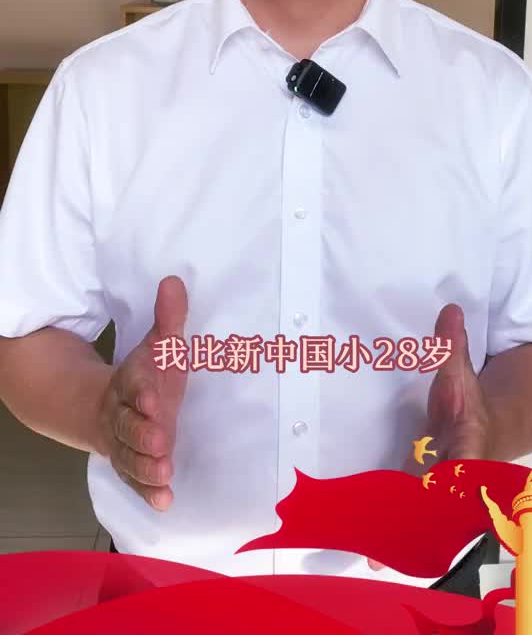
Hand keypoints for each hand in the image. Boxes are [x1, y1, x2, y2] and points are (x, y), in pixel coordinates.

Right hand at [98, 275, 188, 510]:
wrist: (106, 407)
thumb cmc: (146, 375)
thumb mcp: (158, 345)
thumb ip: (168, 318)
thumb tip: (175, 281)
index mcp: (130, 382)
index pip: (133, 385)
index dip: (142, 391)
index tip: (154, 397)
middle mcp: (123, 415)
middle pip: (128, 425)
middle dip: (143, 433)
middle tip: (161, 441)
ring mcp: (125, 443)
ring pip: (129, 456)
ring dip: (146, 466)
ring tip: (165, 473)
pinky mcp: (132, 465)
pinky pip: (135, 480)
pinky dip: (148, 492)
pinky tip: (165, 501)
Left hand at [367, 303, 491, 570]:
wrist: (483, 425)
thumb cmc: (468, 399)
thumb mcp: (461, 372)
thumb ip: (452, 346)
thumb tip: (449, 308)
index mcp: (467, 448)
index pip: (456, 468)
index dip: (443, 483)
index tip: (428, 495)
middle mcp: (451, 476)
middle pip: (432, 503)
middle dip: (411, 520)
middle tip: (384, 544)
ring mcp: (433, 487)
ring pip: (414, 513)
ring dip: (392, 530)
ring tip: (366, 556)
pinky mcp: (415, 489)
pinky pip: (398, 508)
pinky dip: (383, 522)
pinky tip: (360, 543)